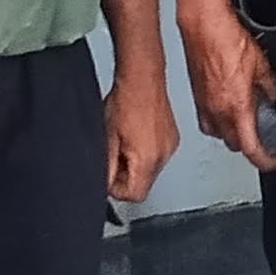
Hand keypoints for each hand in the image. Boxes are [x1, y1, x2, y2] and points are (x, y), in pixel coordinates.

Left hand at [105, 65, 178, 202]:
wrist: (142, 78)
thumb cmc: (124, 102)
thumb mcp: (106, 139)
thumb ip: (106, 167)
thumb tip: (104, 183)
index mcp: (147, 160)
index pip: (133, 196)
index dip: (116, 189)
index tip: (109, 175)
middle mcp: (163, 157)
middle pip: (143, 184)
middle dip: (126, 176)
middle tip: (114, 155)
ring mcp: (169, 147)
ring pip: (149, 171)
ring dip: (135, 164)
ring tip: (124, 142)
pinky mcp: (171, 138)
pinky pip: (156, 156)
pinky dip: (145, 152)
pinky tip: (135, 136)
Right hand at [182, 14, 275, 172]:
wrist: (202, 25)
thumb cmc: (226, 40)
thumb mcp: (261, 64)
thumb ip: (270, 86)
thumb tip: (274, 96)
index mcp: (236, 107)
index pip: (251, 148)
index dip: (266, 161)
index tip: (275, 162)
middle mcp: (217, 112)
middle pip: (235, 145)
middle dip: (250, 146)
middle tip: (266, 138)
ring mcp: (204, 106)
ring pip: (219, 134)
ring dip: (233, 134)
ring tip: (248, 122)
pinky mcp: (196, 97)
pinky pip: (208, 120)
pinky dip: (220, 121)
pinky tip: (229, 108)